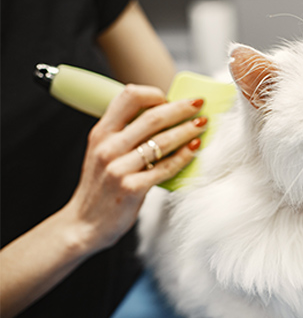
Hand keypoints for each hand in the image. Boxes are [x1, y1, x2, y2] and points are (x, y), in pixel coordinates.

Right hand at [63, 84, 205, 253]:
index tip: (171, 98)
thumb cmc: (101, 186)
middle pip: (152, 117)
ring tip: (203, 124)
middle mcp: (108, 147)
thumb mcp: (103, 153)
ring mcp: (119, 168)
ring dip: (187, 130)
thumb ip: (125, 135)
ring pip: (162, 141)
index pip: (128, 97)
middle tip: (199, 105)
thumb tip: (163, 117)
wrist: (84, 224)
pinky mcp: (132, 188)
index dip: (154, 94)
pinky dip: (184, 156)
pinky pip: (165, 167)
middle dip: (181, 108)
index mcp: (101, 133)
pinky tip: (195, 148)